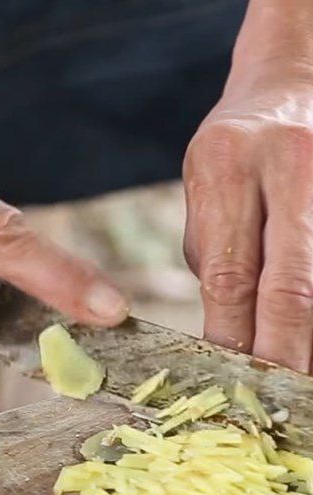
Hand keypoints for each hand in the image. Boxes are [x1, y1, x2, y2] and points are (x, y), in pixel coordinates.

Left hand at [183, 0, 312, 370]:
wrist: (291, 82)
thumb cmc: (235, 151)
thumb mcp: (205, 192)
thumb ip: (217, 261)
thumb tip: (226, 337)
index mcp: (228, 167)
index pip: (232, 275)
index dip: (233, 338)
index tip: (228, 381)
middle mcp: (292, 168)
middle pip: (294, 286)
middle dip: (287, 351)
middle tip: (278, 398)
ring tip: (299, 379)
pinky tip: (310, 337)